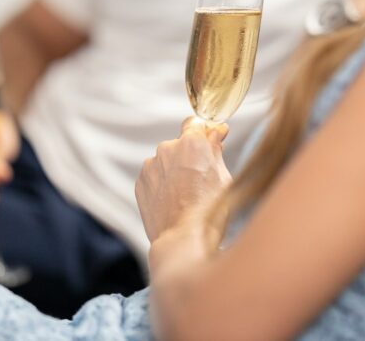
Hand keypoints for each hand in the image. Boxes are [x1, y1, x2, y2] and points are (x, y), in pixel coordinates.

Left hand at [136, 119, 231, 242]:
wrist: (183, 240)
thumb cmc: (210, 210)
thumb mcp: (224, 177)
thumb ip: (215, 149)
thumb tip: (215, 132)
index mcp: (192, 142)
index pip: (196, 124)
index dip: (205, 133)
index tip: (213, 142)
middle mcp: (167, 148)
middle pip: (181, 145)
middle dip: (191, 156)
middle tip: (202, 180)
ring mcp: (151, 166)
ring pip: (167, 162)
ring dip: (175, 171)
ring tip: (187, 196)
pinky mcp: (140, 183)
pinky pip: (155, 177)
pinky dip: (163, 184)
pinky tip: (174, 202)